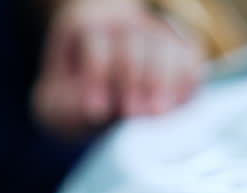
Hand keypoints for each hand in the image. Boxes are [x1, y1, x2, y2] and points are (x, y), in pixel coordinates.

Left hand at [32, 0, 204, 137]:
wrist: (99, 88)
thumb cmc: (72, 98)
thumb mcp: (55, 105)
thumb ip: (65, 108)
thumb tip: (95, 111)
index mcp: (85, 28)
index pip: (95, 43)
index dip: (96, 76)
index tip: (96, 111)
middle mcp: (123, 24)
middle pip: (132, 44)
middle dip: (133, 78)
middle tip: (132, 112)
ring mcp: (154, 33)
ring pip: (164, 48)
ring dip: (163, 81)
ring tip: (158, 113)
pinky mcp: (179, 48)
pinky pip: (190, 56)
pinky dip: (188, 79)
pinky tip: (179, 105)